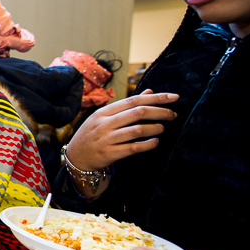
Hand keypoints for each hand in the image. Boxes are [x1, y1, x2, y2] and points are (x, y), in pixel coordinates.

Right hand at [64, 90, 178, 171]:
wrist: (75, 157)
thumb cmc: (92, 135)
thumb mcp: (104, 117)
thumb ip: (127, 105)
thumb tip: (149, 91)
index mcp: (104, 112)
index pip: (133, 100)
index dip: (155, 98)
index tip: (173, 97)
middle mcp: (104, 123)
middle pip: (137, 113)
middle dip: (160, 112)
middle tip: (173, 114)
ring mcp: (106, 138)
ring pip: (137, 130)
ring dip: (155, 128)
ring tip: (163, 128)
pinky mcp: (109, 153)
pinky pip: (133, 148)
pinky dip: (148, 145)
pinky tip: (155, 142)